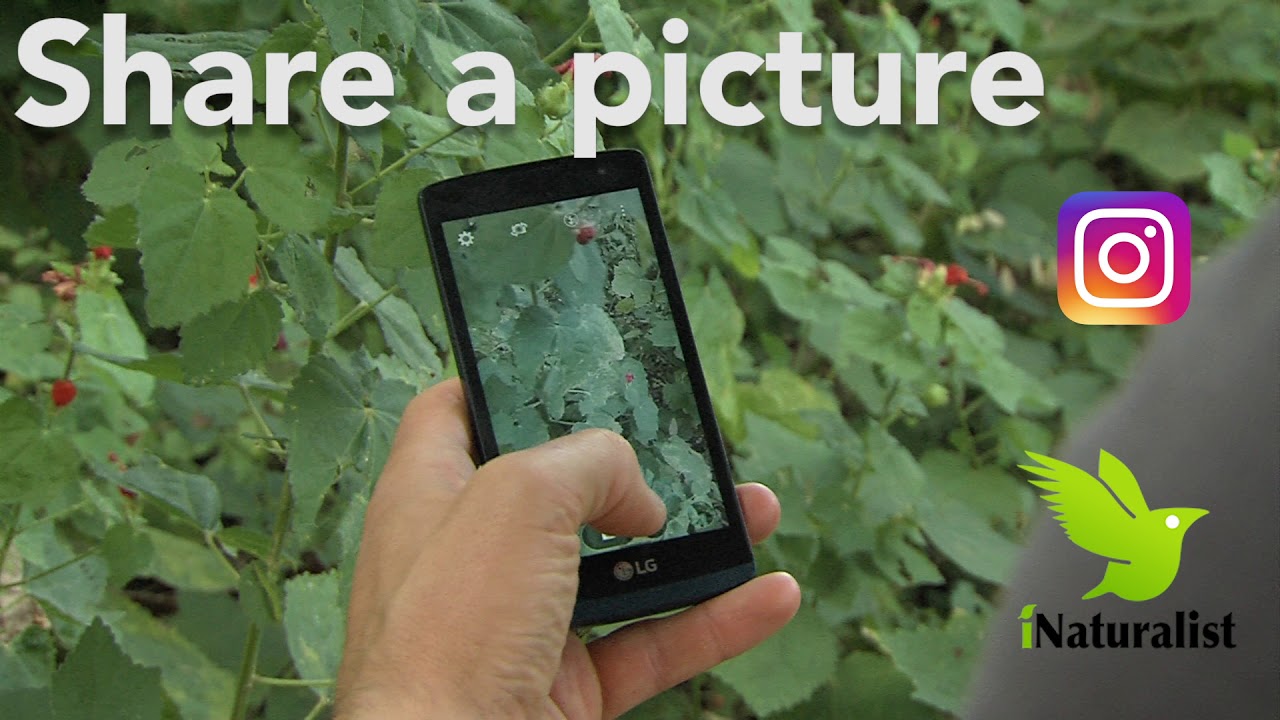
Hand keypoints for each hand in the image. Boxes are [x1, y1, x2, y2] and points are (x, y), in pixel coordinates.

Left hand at [335, 379, 799, 718]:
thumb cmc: (451, 628)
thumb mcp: (519, 496)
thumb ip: (590, 463)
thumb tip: (642, 498)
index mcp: (431, 494)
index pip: (458, 412)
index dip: (509, 380)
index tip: (570, 364)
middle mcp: (473, 557)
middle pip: (563, 492)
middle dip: (638, 466)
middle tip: (689, 443)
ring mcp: (522, 627)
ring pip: (622, 569)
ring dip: (697, 541)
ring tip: (761, 509)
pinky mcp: (565, 688)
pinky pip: (651, 645)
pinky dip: (713, 623)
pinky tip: (769, 596)